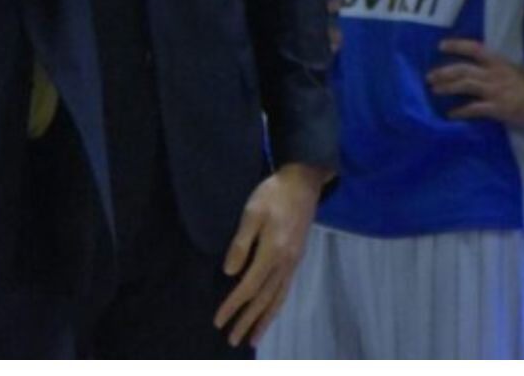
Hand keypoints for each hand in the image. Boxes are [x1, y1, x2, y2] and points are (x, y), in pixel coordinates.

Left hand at [215, 162, 328, 346]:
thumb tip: (229, 273)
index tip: (219, 320)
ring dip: (264, 320)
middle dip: (248, 321)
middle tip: (233, 341)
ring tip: (253, 338)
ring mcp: (293, 263)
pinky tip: (269, 312)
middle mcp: (285, 263)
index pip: (249, 287)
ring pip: (278, 299)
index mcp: (273, 252)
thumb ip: (241, 243)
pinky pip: (285, 290)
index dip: (233, 305)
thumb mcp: (252, 212)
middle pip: (265, 300)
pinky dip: (276, 307)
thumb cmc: (273, 194)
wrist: (304, 183)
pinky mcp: (296, 259)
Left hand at [427, 38, 523, 131]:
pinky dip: (460, 111)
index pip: (475, 48)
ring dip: (447, 87)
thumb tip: (485, 68)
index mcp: (500, 63)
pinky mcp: (497, 108)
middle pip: (463, 69)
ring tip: (434, 90)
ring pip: (465, 84)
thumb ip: (500, 69)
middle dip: (444, 71)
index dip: (457, 46)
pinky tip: (450, 114)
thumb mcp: (517, 71)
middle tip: (429, 77)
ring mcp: (495, 90)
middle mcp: (494, 74)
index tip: (441, 46)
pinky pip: (473, 109)